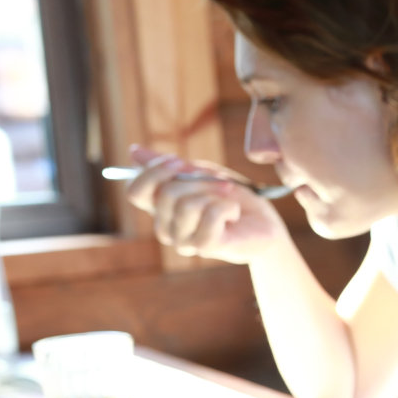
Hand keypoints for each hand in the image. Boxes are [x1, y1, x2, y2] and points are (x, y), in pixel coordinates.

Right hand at [124, 145, 288, 263]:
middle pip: (166, 194)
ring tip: (228, 199)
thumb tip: (134, 151)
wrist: (263, 223)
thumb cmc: (232, 198)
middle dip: (198, 180)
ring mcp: (183, 241)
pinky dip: (227, 206)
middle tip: (221, 183)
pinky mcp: (205, 247)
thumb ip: (171, 166)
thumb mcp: (201, 174)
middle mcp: (166, 228)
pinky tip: (234, 214)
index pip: (135, 192)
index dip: (154, 172)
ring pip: (186, 205)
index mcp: (161, 209)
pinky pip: (210, 215)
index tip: (177, 161)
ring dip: (214, 194)